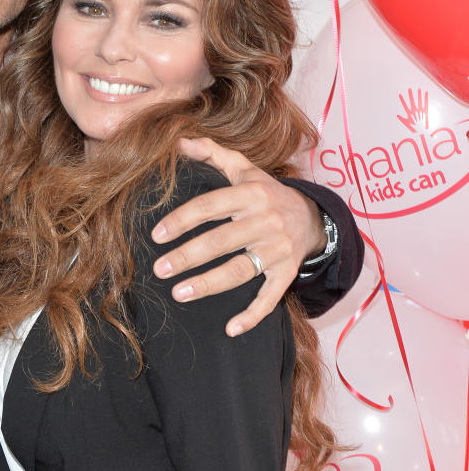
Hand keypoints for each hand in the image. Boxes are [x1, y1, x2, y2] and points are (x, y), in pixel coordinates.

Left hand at [151, 137, 327, 336]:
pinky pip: (270, 297)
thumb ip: (212, 153)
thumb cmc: (267, 193)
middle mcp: (266, 221)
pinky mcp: (287, 272)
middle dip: (188, 256)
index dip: (182, 220)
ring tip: (178, 294)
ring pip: (240, 270)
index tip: (156, 235)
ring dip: (208, 284)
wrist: (313, 217)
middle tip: (160, 269)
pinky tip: (231, 329)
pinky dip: (253, 316)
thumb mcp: (245, 169)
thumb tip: (178, 141)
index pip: (210, 206)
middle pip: (221, 241)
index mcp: (251, 194)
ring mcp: (278, 249)